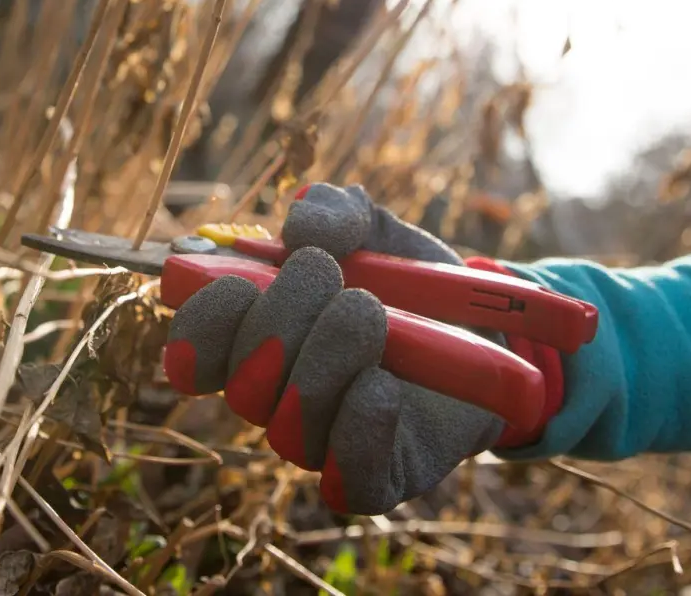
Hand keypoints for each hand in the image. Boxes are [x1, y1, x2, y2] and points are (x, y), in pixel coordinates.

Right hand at [164, 184, 505, 514]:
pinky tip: (383, 382)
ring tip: (370, 314)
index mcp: (261, 342)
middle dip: (281, 320)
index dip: (200, 325)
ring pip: (288, 431)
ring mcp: (327, 444)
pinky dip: (358, 424)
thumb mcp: (380, 231)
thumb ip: (338, 211)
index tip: (238, 283)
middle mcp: (281, 399)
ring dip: (325, 362)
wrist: (495, 336)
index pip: (195, 354)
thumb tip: (300, 224)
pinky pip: (346, 479)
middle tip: (333, 277)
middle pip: (243, 386)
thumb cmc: (417, 286)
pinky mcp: (378, 478)